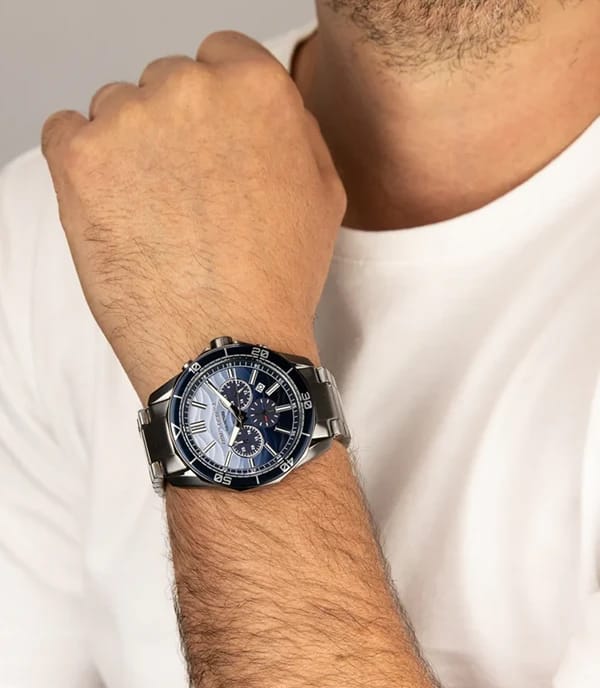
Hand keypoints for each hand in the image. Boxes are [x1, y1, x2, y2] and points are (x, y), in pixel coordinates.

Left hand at [41, 32, 345, 400]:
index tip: (210, 143)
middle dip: (172, 131)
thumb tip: (261, 109)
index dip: (216, 106)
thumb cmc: (276, 281)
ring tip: (154, 218)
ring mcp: (130, 121)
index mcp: (256, 89)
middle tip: (185, 196)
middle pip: (165, 83)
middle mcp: (192, 90)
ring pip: (115, 109)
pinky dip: (83, 166)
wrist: (227, 344)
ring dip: (128, 151)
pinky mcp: (81, 159)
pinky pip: (65, 132)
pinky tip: (115, 212)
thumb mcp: (322, 195)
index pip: (220, 56)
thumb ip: (292, 130)